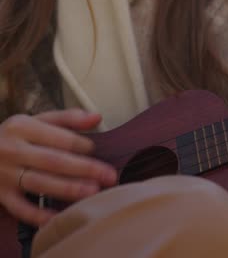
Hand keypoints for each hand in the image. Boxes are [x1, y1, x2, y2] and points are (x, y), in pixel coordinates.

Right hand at [0, 109, 116, 225]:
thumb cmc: (14, 137)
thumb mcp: (35, 120)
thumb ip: (67, 118)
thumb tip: (96, 118)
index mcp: (22, 127)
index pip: (58, 137)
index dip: (81, 145)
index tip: (97, 150)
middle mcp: (12, 150)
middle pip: (53, 161)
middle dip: (84, 169)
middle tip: (109, 176)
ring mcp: (5, 175)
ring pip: (40, 183)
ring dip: (68, 189)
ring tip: (93, 192)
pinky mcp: (0, 195)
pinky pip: (21, 208)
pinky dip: (39, 215)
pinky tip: (60, 218)